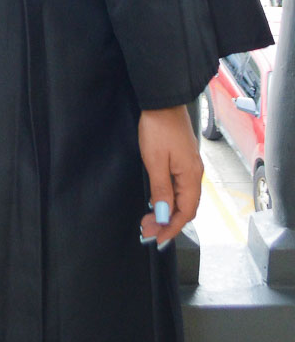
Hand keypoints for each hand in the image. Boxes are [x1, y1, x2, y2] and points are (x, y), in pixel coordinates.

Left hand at [138, 105, 201, 246]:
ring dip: (167, 212)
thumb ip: (161, 190)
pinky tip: (157, 201)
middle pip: (185, 208)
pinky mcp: (183, 160)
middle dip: (167, 223)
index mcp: (191, 177)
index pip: (186, 212)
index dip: (172, 228)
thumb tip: (164, 216)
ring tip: (149, 220)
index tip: (157, 239)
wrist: (162, 102)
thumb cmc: (158, 128)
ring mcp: (189, 167)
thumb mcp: (155, 161)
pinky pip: (179, 187)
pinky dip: (168, 199)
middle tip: (147, 231)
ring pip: (182, 198)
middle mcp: (194, 174)